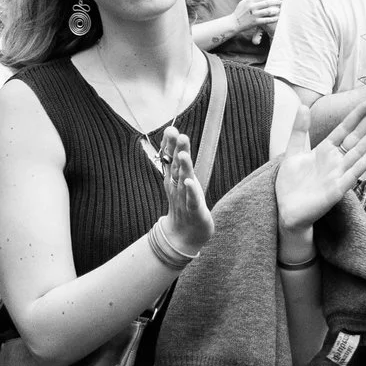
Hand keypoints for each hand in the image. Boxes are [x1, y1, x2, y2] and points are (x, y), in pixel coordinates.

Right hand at [152, 125, 216, 252]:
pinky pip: (192, 200)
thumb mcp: (181, 182)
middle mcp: (177, 187)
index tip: (171, 130)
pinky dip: (191, 192)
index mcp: (174, 179)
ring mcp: (184, 199)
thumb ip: (178, 161)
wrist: (183, 236)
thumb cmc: (185, 205)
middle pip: (177, 166)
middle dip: (177, 150)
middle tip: (178, 134)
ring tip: (183, 154)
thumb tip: (176, 138)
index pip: (171, 159)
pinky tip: (189, 182)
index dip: (171, 145)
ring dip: (184, 167)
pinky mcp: (194, 211)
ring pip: (183, 181)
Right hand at [231, 0, 282, 33]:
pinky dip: (273, 19)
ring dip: (275, 10)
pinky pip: (266, 20)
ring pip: (267, 11)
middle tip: (282, 2)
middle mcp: (252, 7)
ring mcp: (254, 14)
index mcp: (250, 0)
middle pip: (267, 3)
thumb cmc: (239, 12)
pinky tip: (277, 18)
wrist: (234, 23)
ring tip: (280, 9)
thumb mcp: (244, 1)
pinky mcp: (255, 22)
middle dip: (276, 2)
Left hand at [276, 103, 365, 230]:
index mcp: (325, 151)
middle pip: (356, 138)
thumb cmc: (291, 184)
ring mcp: (338, 174)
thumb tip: (303, 105)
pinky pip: (353, 174)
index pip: (344, 129)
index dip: (356, 116)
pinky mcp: (337, 190)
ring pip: (359, 152)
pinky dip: (364, 162)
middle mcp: (335, 161)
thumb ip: (299, 130)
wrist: (286, 210)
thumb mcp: (293, 152)